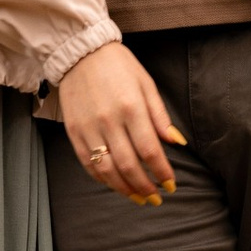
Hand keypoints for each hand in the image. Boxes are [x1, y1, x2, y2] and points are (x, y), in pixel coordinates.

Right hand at [57, 41, 185, 204]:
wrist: (80, 52)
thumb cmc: (118, 66)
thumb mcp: (146, 84)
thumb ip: (160, 116)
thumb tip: (176, 142)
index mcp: (131, 107)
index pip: (149, 150)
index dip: (161, 171)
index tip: (170, 184)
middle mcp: (109, 121)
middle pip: (128, 165)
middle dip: (145, 187)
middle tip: (156, 197)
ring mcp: (88, 128)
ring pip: (106, 170)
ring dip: (124, 189)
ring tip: (139, 198)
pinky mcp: (73, 132)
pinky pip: (87, 164)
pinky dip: (102, 179)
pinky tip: (115, 184)